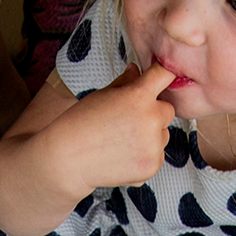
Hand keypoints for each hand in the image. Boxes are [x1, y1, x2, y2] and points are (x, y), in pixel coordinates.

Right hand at [51, 63, 176, 192]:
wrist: (68, 160)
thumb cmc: (81, 123)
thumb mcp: (103, 95)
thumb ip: (125, 82)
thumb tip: (137, 70)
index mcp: (139, 95)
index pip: (165, 75)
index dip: (163, 75)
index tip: (161, 78)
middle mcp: (150, 119)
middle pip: (167, 110)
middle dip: (153, 113)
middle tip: (127, 120)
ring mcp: (153, 146)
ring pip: (163, 135)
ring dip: (150, 136)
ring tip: (121, 141)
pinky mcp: (152, 166)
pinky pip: (157, 155)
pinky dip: (145, 156)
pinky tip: (123, 156)